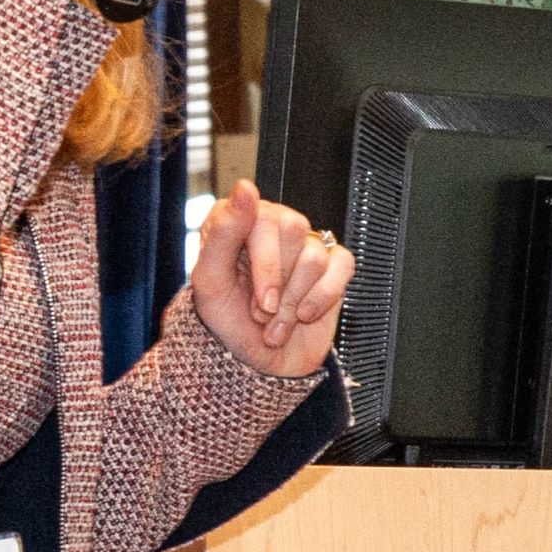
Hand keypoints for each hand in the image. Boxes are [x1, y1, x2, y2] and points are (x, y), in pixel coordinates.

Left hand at [191, 180, 349, 377]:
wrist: (258, 364)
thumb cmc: (227, 322)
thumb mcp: (211, 281)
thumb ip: (224, 231)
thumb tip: (246, 187)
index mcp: (238, 222)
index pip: (261, 216)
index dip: (263, 262)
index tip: (258, 295)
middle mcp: (272, 227)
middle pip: (292, 230)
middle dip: (276, 284)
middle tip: (261, 311)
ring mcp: (304, 245)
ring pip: (314, 256)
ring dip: (294, 301)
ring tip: (276, 321)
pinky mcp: (332, 266)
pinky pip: (341, 267)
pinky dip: (322, 299)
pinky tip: (304, 314)